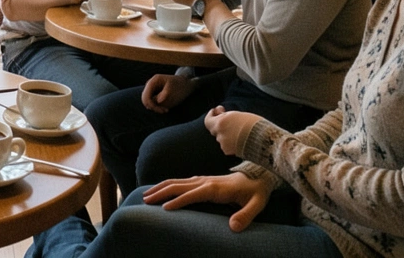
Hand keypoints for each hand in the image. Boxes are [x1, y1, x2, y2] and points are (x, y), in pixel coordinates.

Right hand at [141, 73, 195, 112]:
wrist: (186, 84)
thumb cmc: (181, 86)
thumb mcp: (174, 90)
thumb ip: (165, 95)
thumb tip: (157, 101)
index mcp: (154, 81)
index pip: (146, 97)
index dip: (152, 106)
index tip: (162, 110)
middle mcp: (150, 85)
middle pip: (145, 100)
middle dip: (154, 107)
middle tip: (166, 111)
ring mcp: (152, 89)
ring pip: (149, 103)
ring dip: (157, 107)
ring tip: (167, 109)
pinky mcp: (154, 94)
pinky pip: (153, 103)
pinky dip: (158, 107)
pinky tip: (166, 107)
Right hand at [142, 173, 272, 231]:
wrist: (258, 175)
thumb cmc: (256, 192)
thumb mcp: (256, 204)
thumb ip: (245, 216)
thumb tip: (233, 228)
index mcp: (215, 188)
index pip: (192, 194)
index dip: (179, 201)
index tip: (164, 209)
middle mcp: (205, 181)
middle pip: (178, 185)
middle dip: (160, 192)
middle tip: (145, 201)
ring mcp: (202, 179)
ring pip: (176, 181)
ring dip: (160, 187)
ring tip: (145, 195)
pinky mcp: (202, 180)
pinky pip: (181, 182)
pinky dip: (167, 185)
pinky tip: (160, 190)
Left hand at [204, 107, 262, 155]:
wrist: (264, 140)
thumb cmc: (254, 124)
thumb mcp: (237, 114)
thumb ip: (225, 115)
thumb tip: (218, 112)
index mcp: (220, 123)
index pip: (207, 121)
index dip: (211, 116)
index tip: (216, 112)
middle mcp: (220, 134)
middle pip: (215, 129)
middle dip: (221, 125)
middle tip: (230, 121)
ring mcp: (224, 144)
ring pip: (222, 138)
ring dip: (227, 134)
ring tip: (241, 131)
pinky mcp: (229, 152)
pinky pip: (227, 146)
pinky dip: (231, 142)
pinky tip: (242, 139)